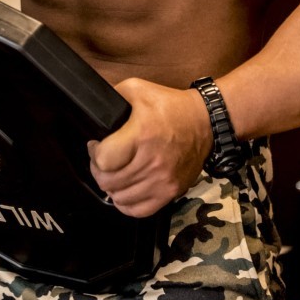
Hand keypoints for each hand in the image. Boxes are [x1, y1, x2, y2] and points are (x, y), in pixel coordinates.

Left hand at [88, 78, 211, 217]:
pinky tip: (126, 189)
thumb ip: (113, 96)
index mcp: (142, 134)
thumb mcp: (139, 89)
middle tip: (104, 160)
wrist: (205, 122)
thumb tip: (95, 108)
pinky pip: (139, 211)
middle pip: (108, 182)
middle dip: (99, 170)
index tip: (97, 145)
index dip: (94, 152)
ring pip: (120, 198)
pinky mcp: (171, 192)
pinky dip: (127, 203)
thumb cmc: (171, 106)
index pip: (103, 160)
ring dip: (112, 187)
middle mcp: (152, 161)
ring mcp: (162, 180)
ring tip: (115, 173)